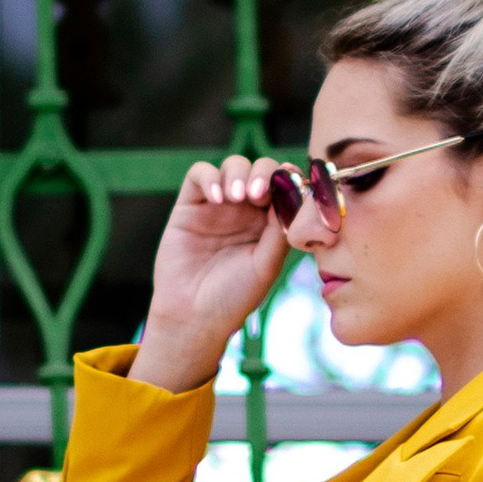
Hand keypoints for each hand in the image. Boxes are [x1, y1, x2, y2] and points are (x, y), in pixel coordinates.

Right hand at [134, 155, 291, 392]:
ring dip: (239, 173)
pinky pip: (200, 174)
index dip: (288, 178)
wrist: (194, 316)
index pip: (283, 186)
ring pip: (233, 166)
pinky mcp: (189, 205)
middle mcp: (245, 210)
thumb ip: (279, 230)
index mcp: (269, 223)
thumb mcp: (266, 265)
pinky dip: (210, 178)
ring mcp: (218, 205)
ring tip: (238, 198)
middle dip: (263, 173)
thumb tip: (293, 193)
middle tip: (259, 194)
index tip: (290, 183)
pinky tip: (218, 198)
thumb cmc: (234, 297)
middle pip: (260, 169)